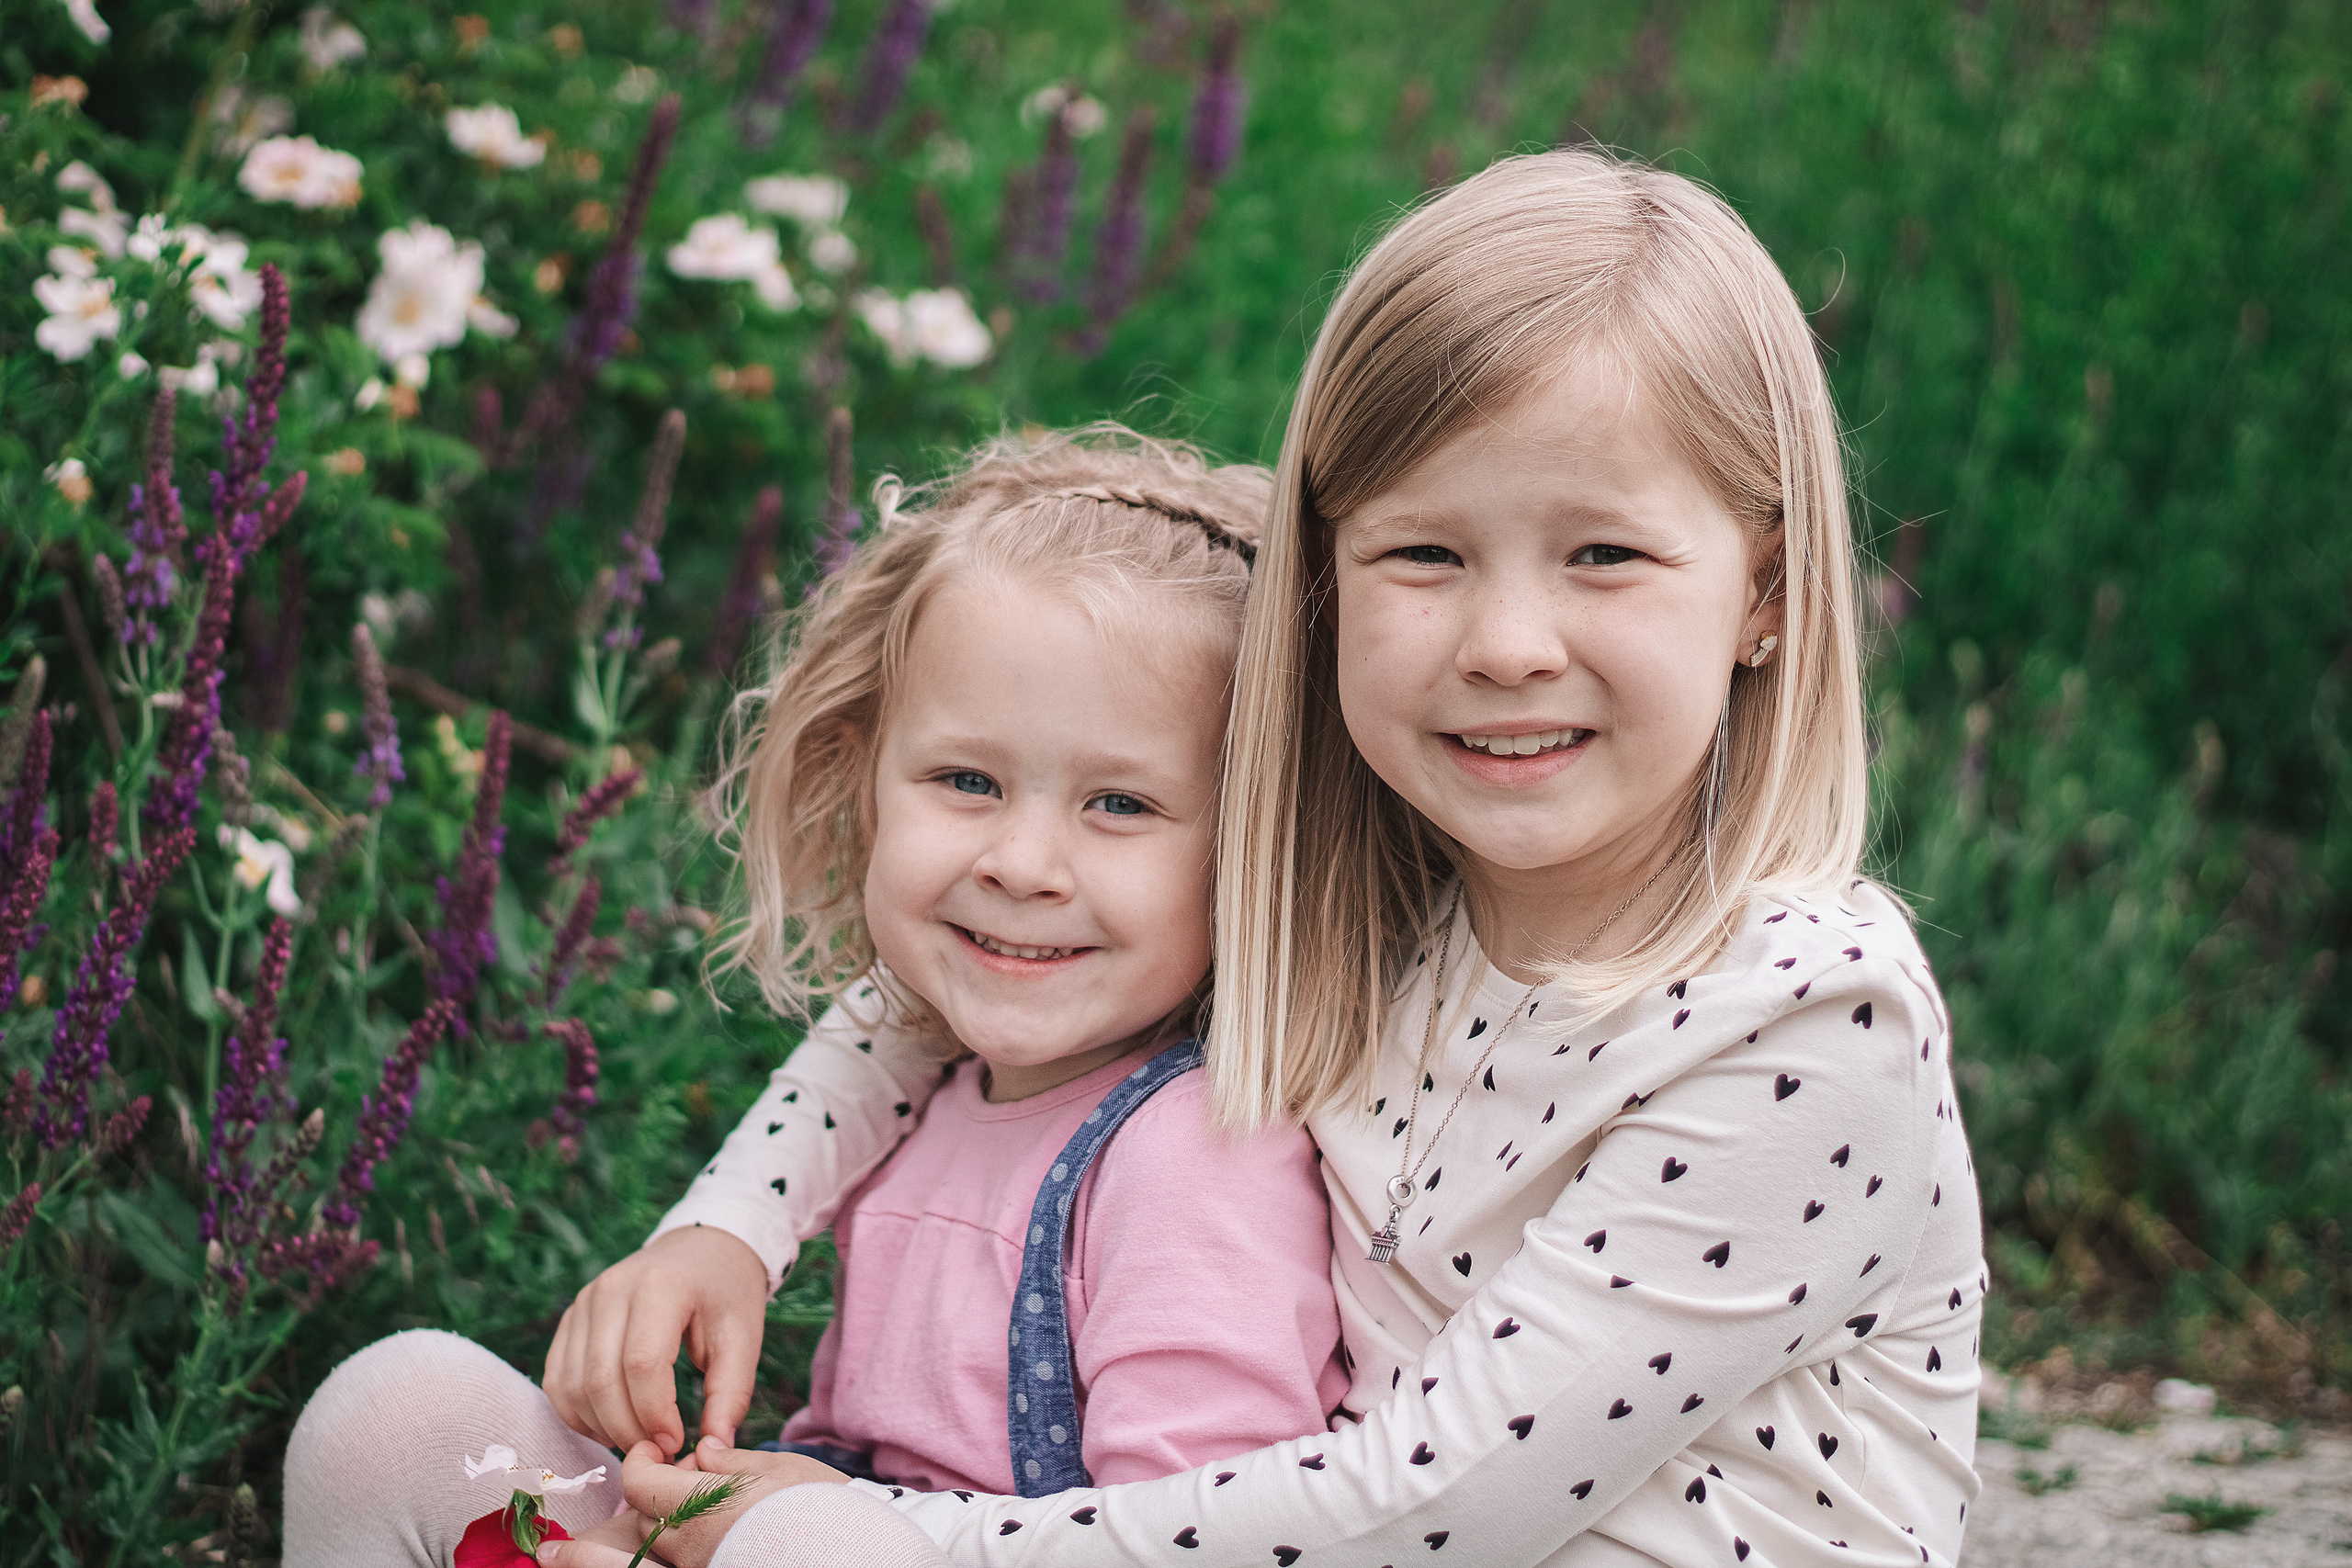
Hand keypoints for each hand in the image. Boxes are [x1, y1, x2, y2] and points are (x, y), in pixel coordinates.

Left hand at [537, 1440, 849, 1567]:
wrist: (854, 1555)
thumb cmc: (824, 1508)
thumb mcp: (780, 1468)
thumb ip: (732, 1460)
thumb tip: (704, 1453)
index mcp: (702, 1506)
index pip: (641, 1481)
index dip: (640, 1464)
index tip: (649, 1453)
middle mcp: (687, 1551)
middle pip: (619, 1546)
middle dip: (579, 1553)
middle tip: (549, 1552)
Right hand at [545, 1226, 770, 1454]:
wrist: (701, 1250)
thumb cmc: (726, 1294)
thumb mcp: (743, 1338)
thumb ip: (731, 1394)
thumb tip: (714, 1449)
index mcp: (660, 1286)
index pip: (642, 1363)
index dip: (655, 1414)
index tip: (678, 1442)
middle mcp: (611, 1289)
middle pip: (601, 1380)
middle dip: (628, 1430)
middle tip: (659, 1452)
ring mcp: (584, 1302)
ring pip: (573, 1386)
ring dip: (602, 1427)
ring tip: (639, 1441)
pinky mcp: (570, 1319)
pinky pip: (557, 1380)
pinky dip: (578, 1414)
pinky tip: (612, 1426)